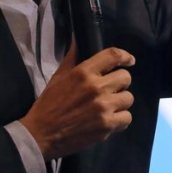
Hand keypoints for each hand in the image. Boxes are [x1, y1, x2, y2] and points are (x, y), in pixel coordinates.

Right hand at [20, 45, 134, 159]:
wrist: (42, 134)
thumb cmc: (49, 104)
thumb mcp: (58, 76)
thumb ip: (73, 57)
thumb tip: (79, 38)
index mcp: (83, 72)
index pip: (113, 56)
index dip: (125, 56)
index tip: (129, 61)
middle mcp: (96, 87)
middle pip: (125, 78)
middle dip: (120, 83)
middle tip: (111, 89)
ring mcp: (103, 108)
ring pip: (128, 98)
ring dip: (120, 102)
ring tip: (109, 106)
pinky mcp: (106, 126)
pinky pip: (127, 118)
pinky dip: (120, 119)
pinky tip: (109, 119)